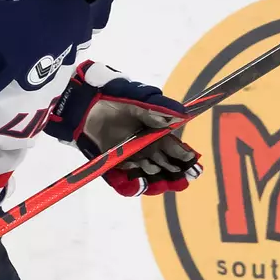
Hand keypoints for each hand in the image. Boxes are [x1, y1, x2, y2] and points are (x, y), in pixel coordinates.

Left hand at [46, 62, 201, 196]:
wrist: (84, 101)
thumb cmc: (114, 95)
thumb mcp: (138, 99)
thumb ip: (158, 108)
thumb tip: (182, 115)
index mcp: (156, 133)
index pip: (175, 149)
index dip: (185, 158)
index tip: (195, 165)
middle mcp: (146, 148)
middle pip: (165, 166)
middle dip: (175, 174)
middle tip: (183, 180)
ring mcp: (130, 157)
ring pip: (147, 175)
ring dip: (155, 180)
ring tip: (160, 180)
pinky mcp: (113, 163)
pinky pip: (124, 179)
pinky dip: (130, 183)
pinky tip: (136, 184)